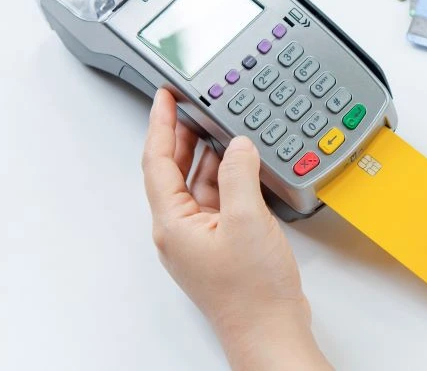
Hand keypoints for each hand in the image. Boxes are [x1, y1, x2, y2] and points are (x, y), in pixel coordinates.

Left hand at [142, 89, 330, 369]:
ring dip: (206, 155)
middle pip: (173, 171)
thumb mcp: (247, 220)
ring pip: (197, 185)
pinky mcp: (221, 245)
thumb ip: (240, 174)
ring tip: (217, 127)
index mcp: (172, 223)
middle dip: (181, 136)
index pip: (156, 162)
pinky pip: (217, 200)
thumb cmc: (252, 291)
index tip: (163, 98)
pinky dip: (226, 178)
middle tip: (191, 106)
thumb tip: (237, 145)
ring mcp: (200, 239)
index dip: (159, 125)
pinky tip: (240, 166)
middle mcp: (180, 230)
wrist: (270, 329)